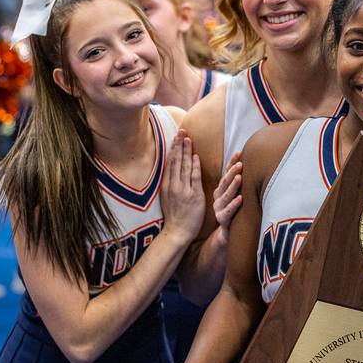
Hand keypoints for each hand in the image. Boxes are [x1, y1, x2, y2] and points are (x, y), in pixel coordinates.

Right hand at [160, 130, 205, 244]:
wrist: (177, 233)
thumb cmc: (174, 216)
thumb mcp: (168, 197)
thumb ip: (171, 183)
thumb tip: (173, 170)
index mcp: (166, 185)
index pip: (170, 162)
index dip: (174, 148)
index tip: (177, 135)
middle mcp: (173, 186)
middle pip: (176, 161)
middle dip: (179, 144)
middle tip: (182, 130)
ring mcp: (182, 191)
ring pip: (184, 167)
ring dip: (187, 151)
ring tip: (188, 138)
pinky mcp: (193, 197)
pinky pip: (194, 179)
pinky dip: (195, 167)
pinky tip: (196, 156)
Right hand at [212, 150, 242, 241]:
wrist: (229, 235)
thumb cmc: (236, 211)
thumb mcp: (237, 195)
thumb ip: (241, 183)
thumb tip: (253, 163)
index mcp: (221, 189)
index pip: (226, 173)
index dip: (232, 162)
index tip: (240, 152)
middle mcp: (218, 197)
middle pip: (225, 182)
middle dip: (233, 172)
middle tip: (240, 163)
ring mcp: (219, 208)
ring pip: (226, 196)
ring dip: (233, 186)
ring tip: (240, 177)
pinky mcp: (222, 220)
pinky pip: (228, 212)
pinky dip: (234, 205)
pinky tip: (240, 199)